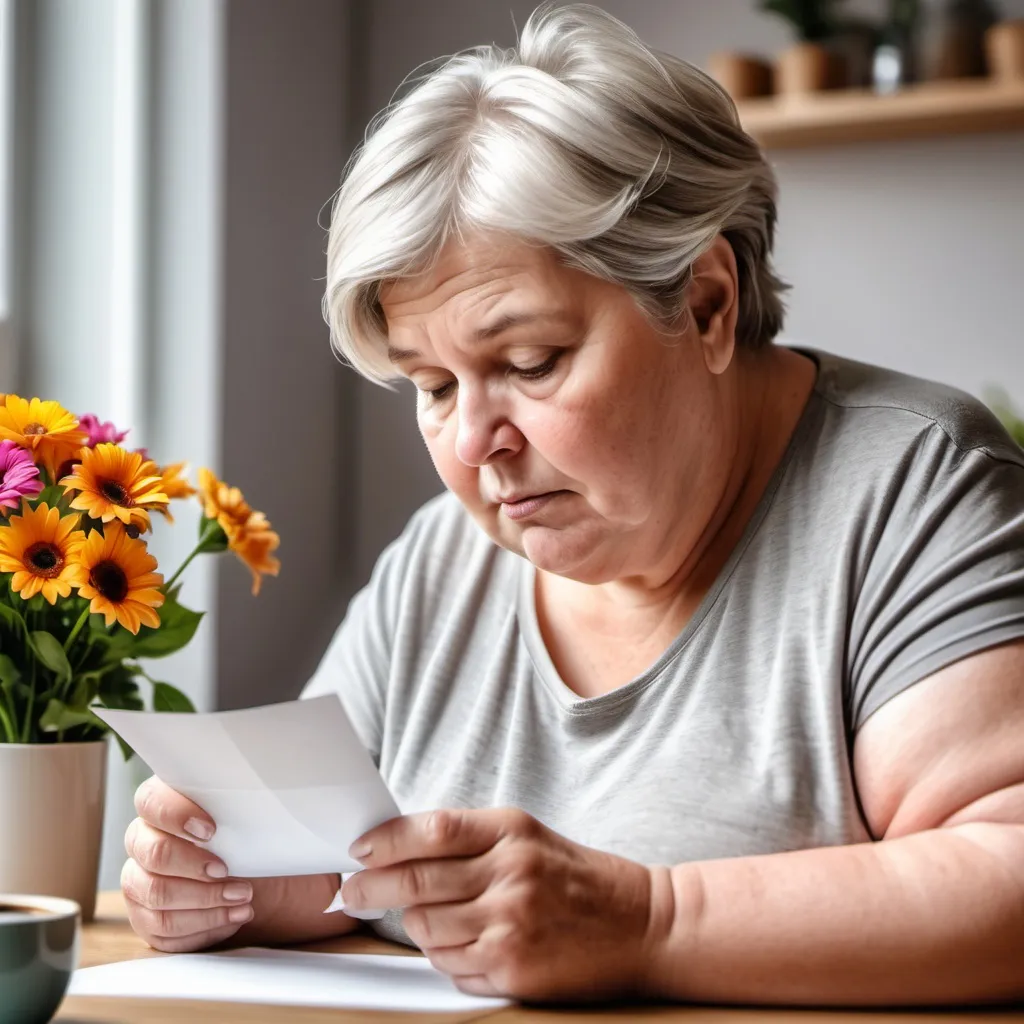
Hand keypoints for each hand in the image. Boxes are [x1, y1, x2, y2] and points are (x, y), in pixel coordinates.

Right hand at [121, 776, 254, 951]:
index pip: (151, 802)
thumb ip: (232, 802)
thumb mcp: (238, 813)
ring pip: (158, 895)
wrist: (247, 874)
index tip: (211, 830)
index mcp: (158, 807)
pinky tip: (232, 917)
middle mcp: (141, 842)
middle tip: (228, 871)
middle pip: (154, 854)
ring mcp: (138, 882)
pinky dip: (204, 925)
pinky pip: (165, 929)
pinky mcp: (146, 919)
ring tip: (243, 898)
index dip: (177, 815)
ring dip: (205, 900)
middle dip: (195, 866)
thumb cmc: (239, 834)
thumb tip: (257, 790)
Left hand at [340, 807, 672, 1000]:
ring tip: (434, 918)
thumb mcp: (529, 837)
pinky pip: (451, 966)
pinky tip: (466, 944)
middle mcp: (510, 874)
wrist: (641, 925)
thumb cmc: (577, 878)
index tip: (360, 849)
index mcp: (512, 831)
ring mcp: (511, 924)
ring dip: (418, 925)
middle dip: (372, 887)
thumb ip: (472, 838)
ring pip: (426, 928)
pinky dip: (446, 956)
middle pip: (417, 881)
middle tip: (352, 891)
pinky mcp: (513, 969)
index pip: (433, 829)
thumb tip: (400, 848)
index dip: (387, 840)